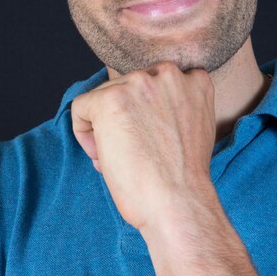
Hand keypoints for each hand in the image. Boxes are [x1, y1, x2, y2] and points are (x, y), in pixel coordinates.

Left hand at [71, 62, 215, 231]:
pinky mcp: (110, 99)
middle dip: (125, 118)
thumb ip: (178, 106)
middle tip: (132, 152)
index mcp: (194, 80)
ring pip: (105, 95)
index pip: (157, 83)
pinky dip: (83, 132)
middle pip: (129, 87)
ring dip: (105, 125)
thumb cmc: (185, 176)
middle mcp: (167, 73)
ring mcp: (138, 83)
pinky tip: (102, 156)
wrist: (178, 202)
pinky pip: (81, 106)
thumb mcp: (195, 126)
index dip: (147, 112)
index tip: (148, 137)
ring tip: (118, 157)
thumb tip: (143, 106)